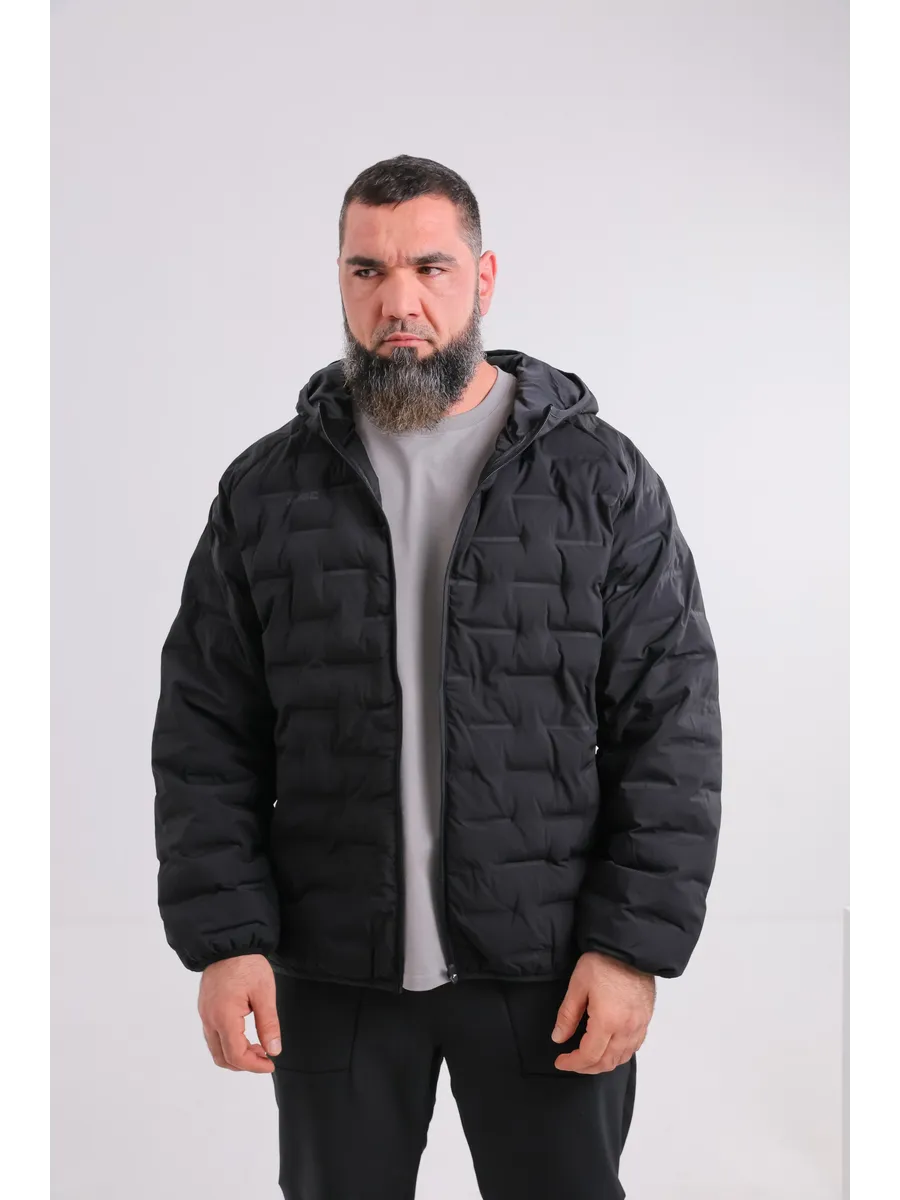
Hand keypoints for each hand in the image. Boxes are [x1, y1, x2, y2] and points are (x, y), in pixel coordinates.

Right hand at [198, 954, 281, 1073]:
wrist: (228, 942)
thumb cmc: (248, 964)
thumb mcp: (264, 993)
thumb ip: (268, 1024)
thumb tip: (274, 1050)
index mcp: (224, 1017)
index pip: (236, 1056)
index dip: (254, 1066)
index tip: (270, 1063)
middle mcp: (209, 1019)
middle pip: (222, 1057)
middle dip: (244, 1063)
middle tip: (265, 1056)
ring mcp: (205, 1014)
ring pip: (215, 1048)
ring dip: (235, 1054)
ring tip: (258, 1045)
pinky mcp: (205, 1008)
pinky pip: (213, 1035)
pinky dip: (228, 1042)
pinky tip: (245, 1033)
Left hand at [550, 950, 654, 1072]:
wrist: (630, 947)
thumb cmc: (603, 961)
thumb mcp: (578, 985)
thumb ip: (568, 1015)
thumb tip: (558, 1038)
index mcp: (607, 1021)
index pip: (589, 1056)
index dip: (573, 1063)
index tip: (560, 1061)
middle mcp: (626, 1028)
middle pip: (607, 1062)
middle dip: (587, 1067)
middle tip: (571, 1062)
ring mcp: (639, 1025)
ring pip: (622, 1058)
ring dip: (604, 1063)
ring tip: (588, 1058)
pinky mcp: (646, 1019)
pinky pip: (634, 1046)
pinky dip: (620, 1054)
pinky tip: (610, 1048)